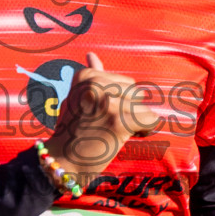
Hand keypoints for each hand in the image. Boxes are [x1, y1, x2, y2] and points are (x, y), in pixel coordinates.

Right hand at [44, 52, 153, 177]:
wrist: (64, 160)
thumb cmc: (73, 130)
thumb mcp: (77, 97)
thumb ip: (91, 76)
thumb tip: (91, 54)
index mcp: (86, 76)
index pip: (125, 82)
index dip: (120, 101)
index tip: (103, 114)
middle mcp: (96, 84)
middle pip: (136, 93)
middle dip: (129, 110)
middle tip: (108, 125)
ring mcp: (108, 102)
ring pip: (143, 107)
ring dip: (136, 122)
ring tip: (115, 132)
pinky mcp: (119, 120)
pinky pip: (151, 120)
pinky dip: (146, 131)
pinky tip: (129, 137)